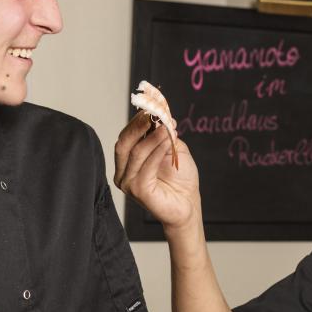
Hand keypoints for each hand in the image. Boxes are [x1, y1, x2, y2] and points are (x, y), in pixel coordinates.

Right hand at [113, 114, 200, 230]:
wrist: (189, 204)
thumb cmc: (179, 179)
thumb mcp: (171, 149)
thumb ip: (162, 134)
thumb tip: (159, 114)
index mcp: (127, 162)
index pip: (126, 137)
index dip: (136, 121)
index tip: (151, 107)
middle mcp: (123, 173)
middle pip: (124, 143)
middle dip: (138, 126)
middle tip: (153, 113)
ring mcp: (128, 183)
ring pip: (135, 152)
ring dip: (152, 137)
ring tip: (167, 126)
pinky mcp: (138, 191)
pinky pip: (146, 166)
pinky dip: (157, 150)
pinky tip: (168, 140)